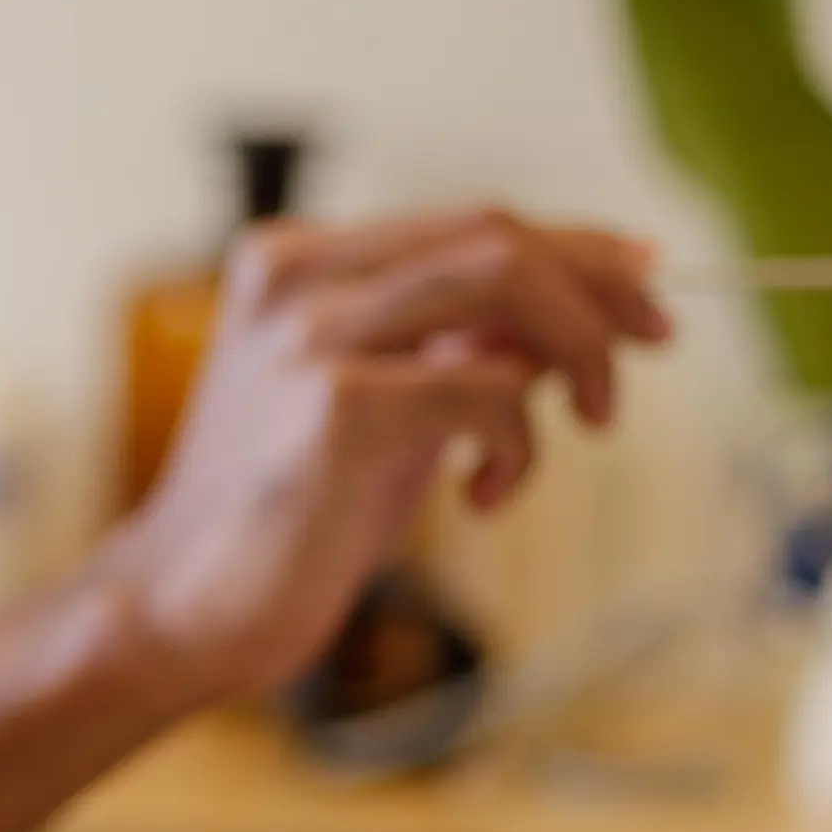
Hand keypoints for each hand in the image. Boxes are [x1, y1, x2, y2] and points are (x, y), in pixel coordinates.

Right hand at [94, 211, 668, 707]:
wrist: (182, 611)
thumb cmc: (286, 517)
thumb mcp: (381, 406)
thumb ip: (451, 349)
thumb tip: (570, 316)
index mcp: (296, 263)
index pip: (469, 221)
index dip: (576, 244)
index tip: (645, 278)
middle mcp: (296, 279)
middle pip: (496, 233)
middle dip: (598, 286)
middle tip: (650, 346)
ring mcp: (310, 337)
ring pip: (502, 282)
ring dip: (580, 348)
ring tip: (592, 420)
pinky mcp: (334, 410)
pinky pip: (488, 391)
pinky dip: (520, 444)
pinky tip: (485, 497)